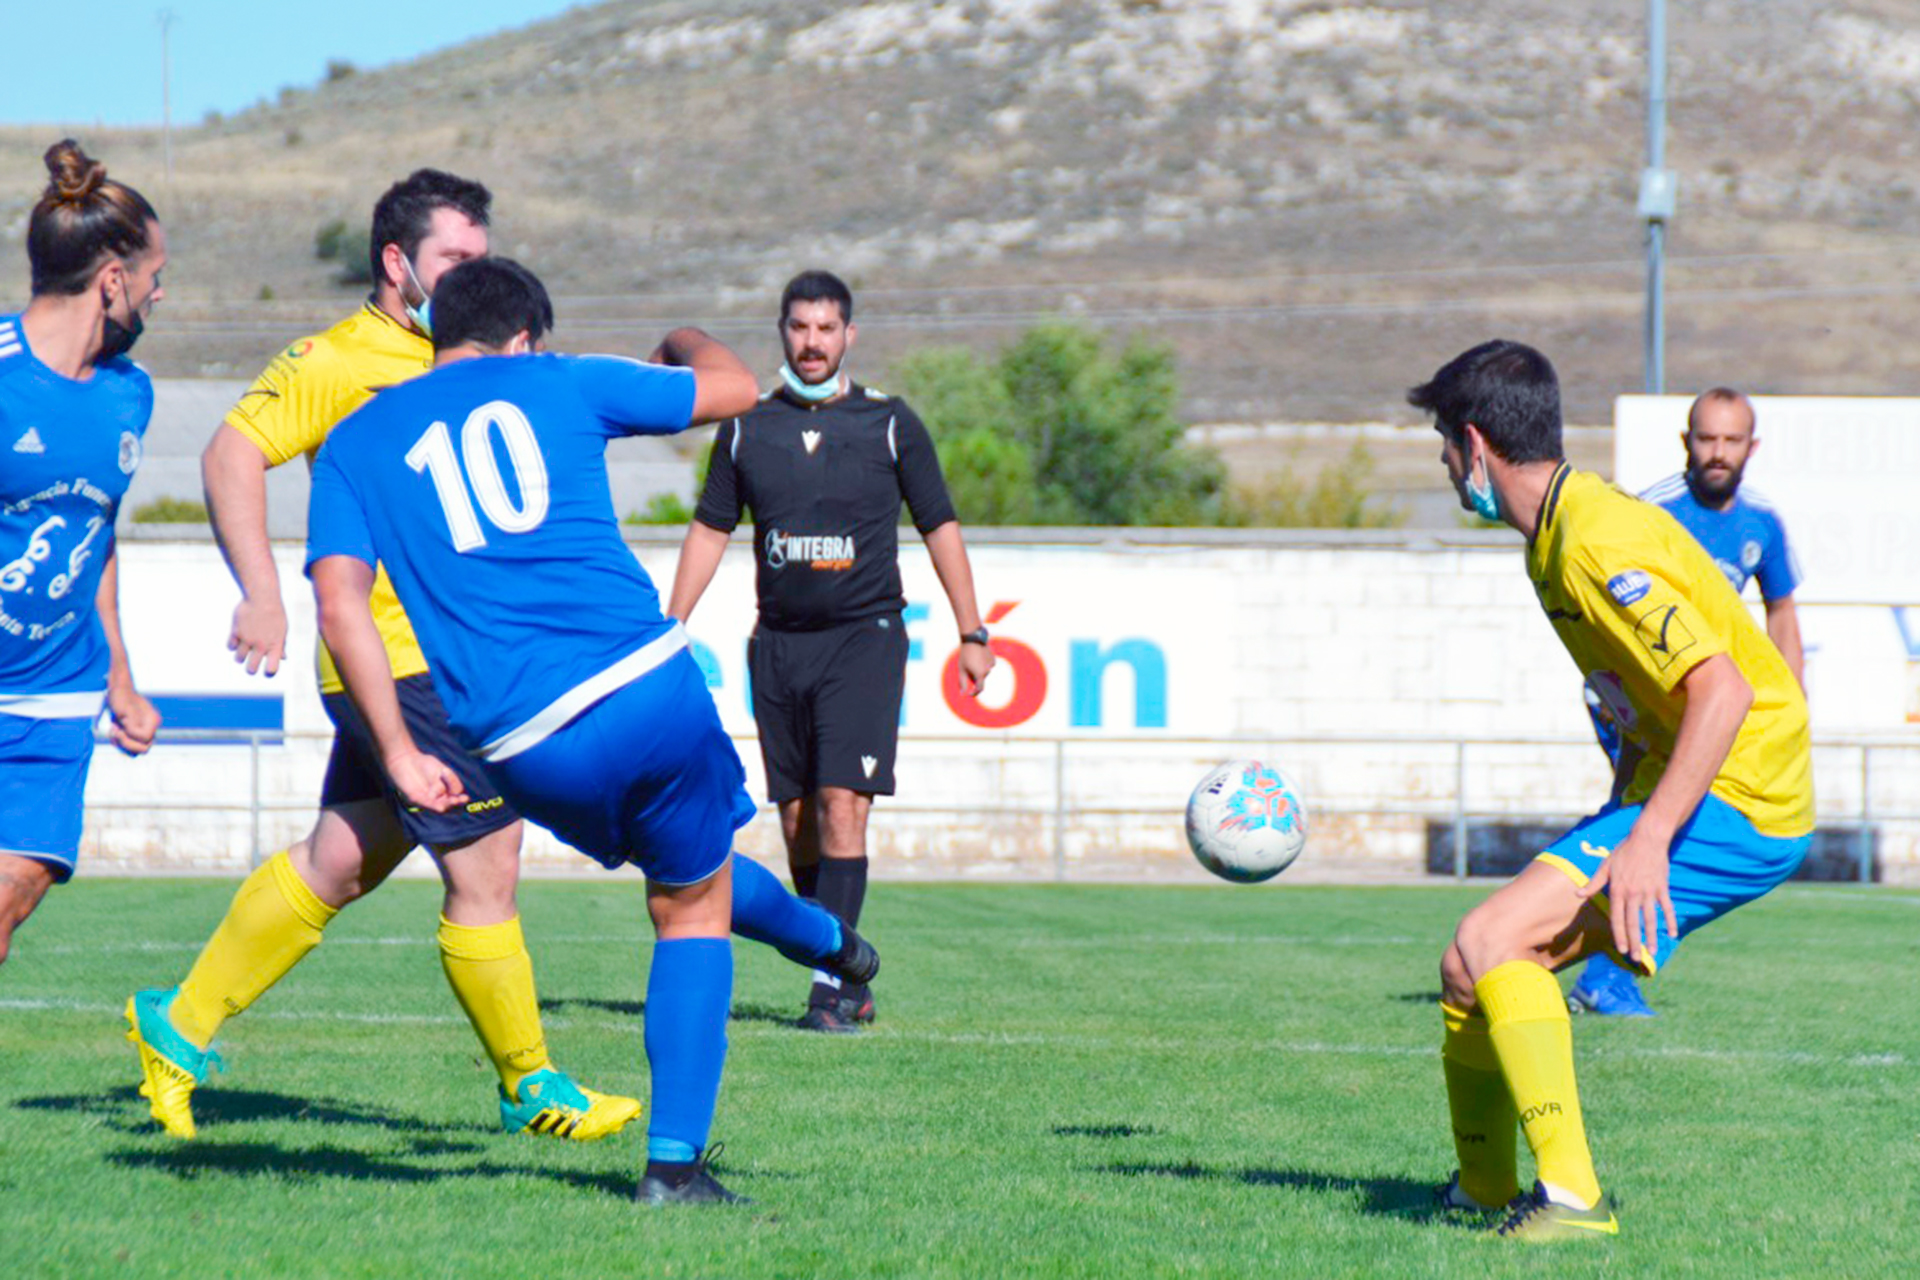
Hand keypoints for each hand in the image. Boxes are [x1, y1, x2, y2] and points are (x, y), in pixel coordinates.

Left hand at [105, 682, 159, 755]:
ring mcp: (144, 731)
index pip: (145, 739)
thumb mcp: (126, 711)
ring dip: (121, 744)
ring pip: (135, 751)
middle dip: (126, 743)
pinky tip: (114, 731)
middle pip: (143, 749)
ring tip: (114, 731)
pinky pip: (130, 747)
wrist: (119, 692)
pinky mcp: (136, 733)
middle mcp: (151, 728)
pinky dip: (120, 743)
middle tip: (116, 732)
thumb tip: (135, 737)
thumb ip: (132, 726)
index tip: (120, 727)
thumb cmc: (122, 698)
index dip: (130, 736)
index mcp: (153, 721)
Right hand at [229, 595, 287, 676]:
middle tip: (251, 665)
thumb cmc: (275, 613)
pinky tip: (237, 640)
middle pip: (251, 668)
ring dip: (240, 657)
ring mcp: (248, 639)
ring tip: (244, 650)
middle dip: (250, 669)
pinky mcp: (236, 631)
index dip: (269, 672)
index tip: (267, 670)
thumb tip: (282, 658)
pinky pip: (230, 646)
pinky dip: (232, 645)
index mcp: (275, 646)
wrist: (263, 597)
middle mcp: (261, 645)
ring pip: (238, 658)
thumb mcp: (283, 630)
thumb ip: (281, 645)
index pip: (271, 669)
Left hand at [383, 749, 469, 814]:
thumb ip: (444, 780)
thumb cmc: (423, 763)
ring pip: (440, 805)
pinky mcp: (417, 799)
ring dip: (447, 805)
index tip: (463, 796)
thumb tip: (442, 793)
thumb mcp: (439, 769)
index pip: (456, 792)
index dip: (459, 793)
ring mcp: (428, 798)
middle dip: (456, 802)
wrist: (405, 759)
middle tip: (461, 799)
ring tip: (454, 801)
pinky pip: (427, 804)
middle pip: (450, 802)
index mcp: (447, 787)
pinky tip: (440, 807)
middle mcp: (439, 795)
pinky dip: (434, 806)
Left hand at [956, 641, 994, 697]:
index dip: (974, 693)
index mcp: (979, 675)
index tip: (970, 694)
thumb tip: (963, 693)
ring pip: (984, 672)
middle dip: (974, 677)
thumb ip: (962, 682)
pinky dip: (983, 664)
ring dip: (979, 670)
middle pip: (980, 679)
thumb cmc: (965, 655)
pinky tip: (978, 656)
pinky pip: (988, 665)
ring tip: (972, 660)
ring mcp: (991, 665)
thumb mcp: (962, 669)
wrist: (973, 640)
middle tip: (967, 668)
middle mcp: (988, 671)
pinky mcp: (993, 659)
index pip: (979, 689)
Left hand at [1575, 823, 1677, 969]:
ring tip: (1653, 951)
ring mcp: (1649, 892)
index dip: (1619, 935)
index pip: (1617, 918)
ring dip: (1652, 937)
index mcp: (1618, 890)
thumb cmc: (1624, 852)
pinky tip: (1673, 934)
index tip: (1620, 949)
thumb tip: (1577, 894)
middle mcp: (1633, 894)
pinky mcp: (1662, 888)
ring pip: (1651, 919)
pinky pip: (1667, 908)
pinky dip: (1671, 921)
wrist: (1647, 839)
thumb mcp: (1605, 866)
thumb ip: (1593, 883)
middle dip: (1634, 942)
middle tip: (1636, 958)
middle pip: (1634, 923)